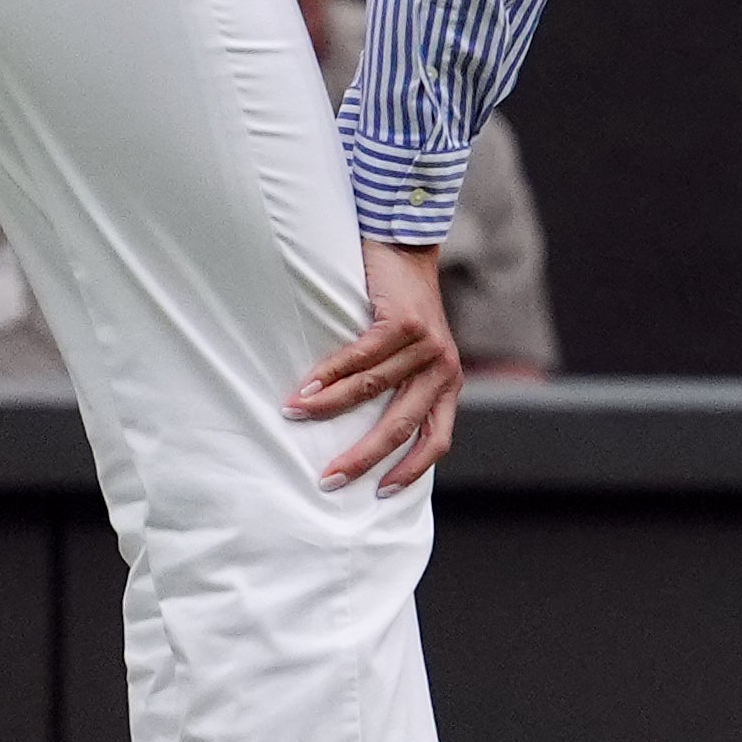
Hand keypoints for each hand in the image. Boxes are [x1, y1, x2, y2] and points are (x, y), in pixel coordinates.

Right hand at [290, 239, 460, 492]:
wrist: (405, 248)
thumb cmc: (398, 309)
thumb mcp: (408, 356)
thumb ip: (397, 388)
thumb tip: (357, 435)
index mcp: (447, 384)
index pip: (436, 439)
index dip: (411, 469)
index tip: (381, 493)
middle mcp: (444, 369)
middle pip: (402, 425)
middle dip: (362, 457)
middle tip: (327, 479)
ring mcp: (428, 345)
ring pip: (373, 390)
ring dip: (329, 408)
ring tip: (294, 416)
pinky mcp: (406, 322)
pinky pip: (362, 358)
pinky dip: (330, 376)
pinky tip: (305, 389)